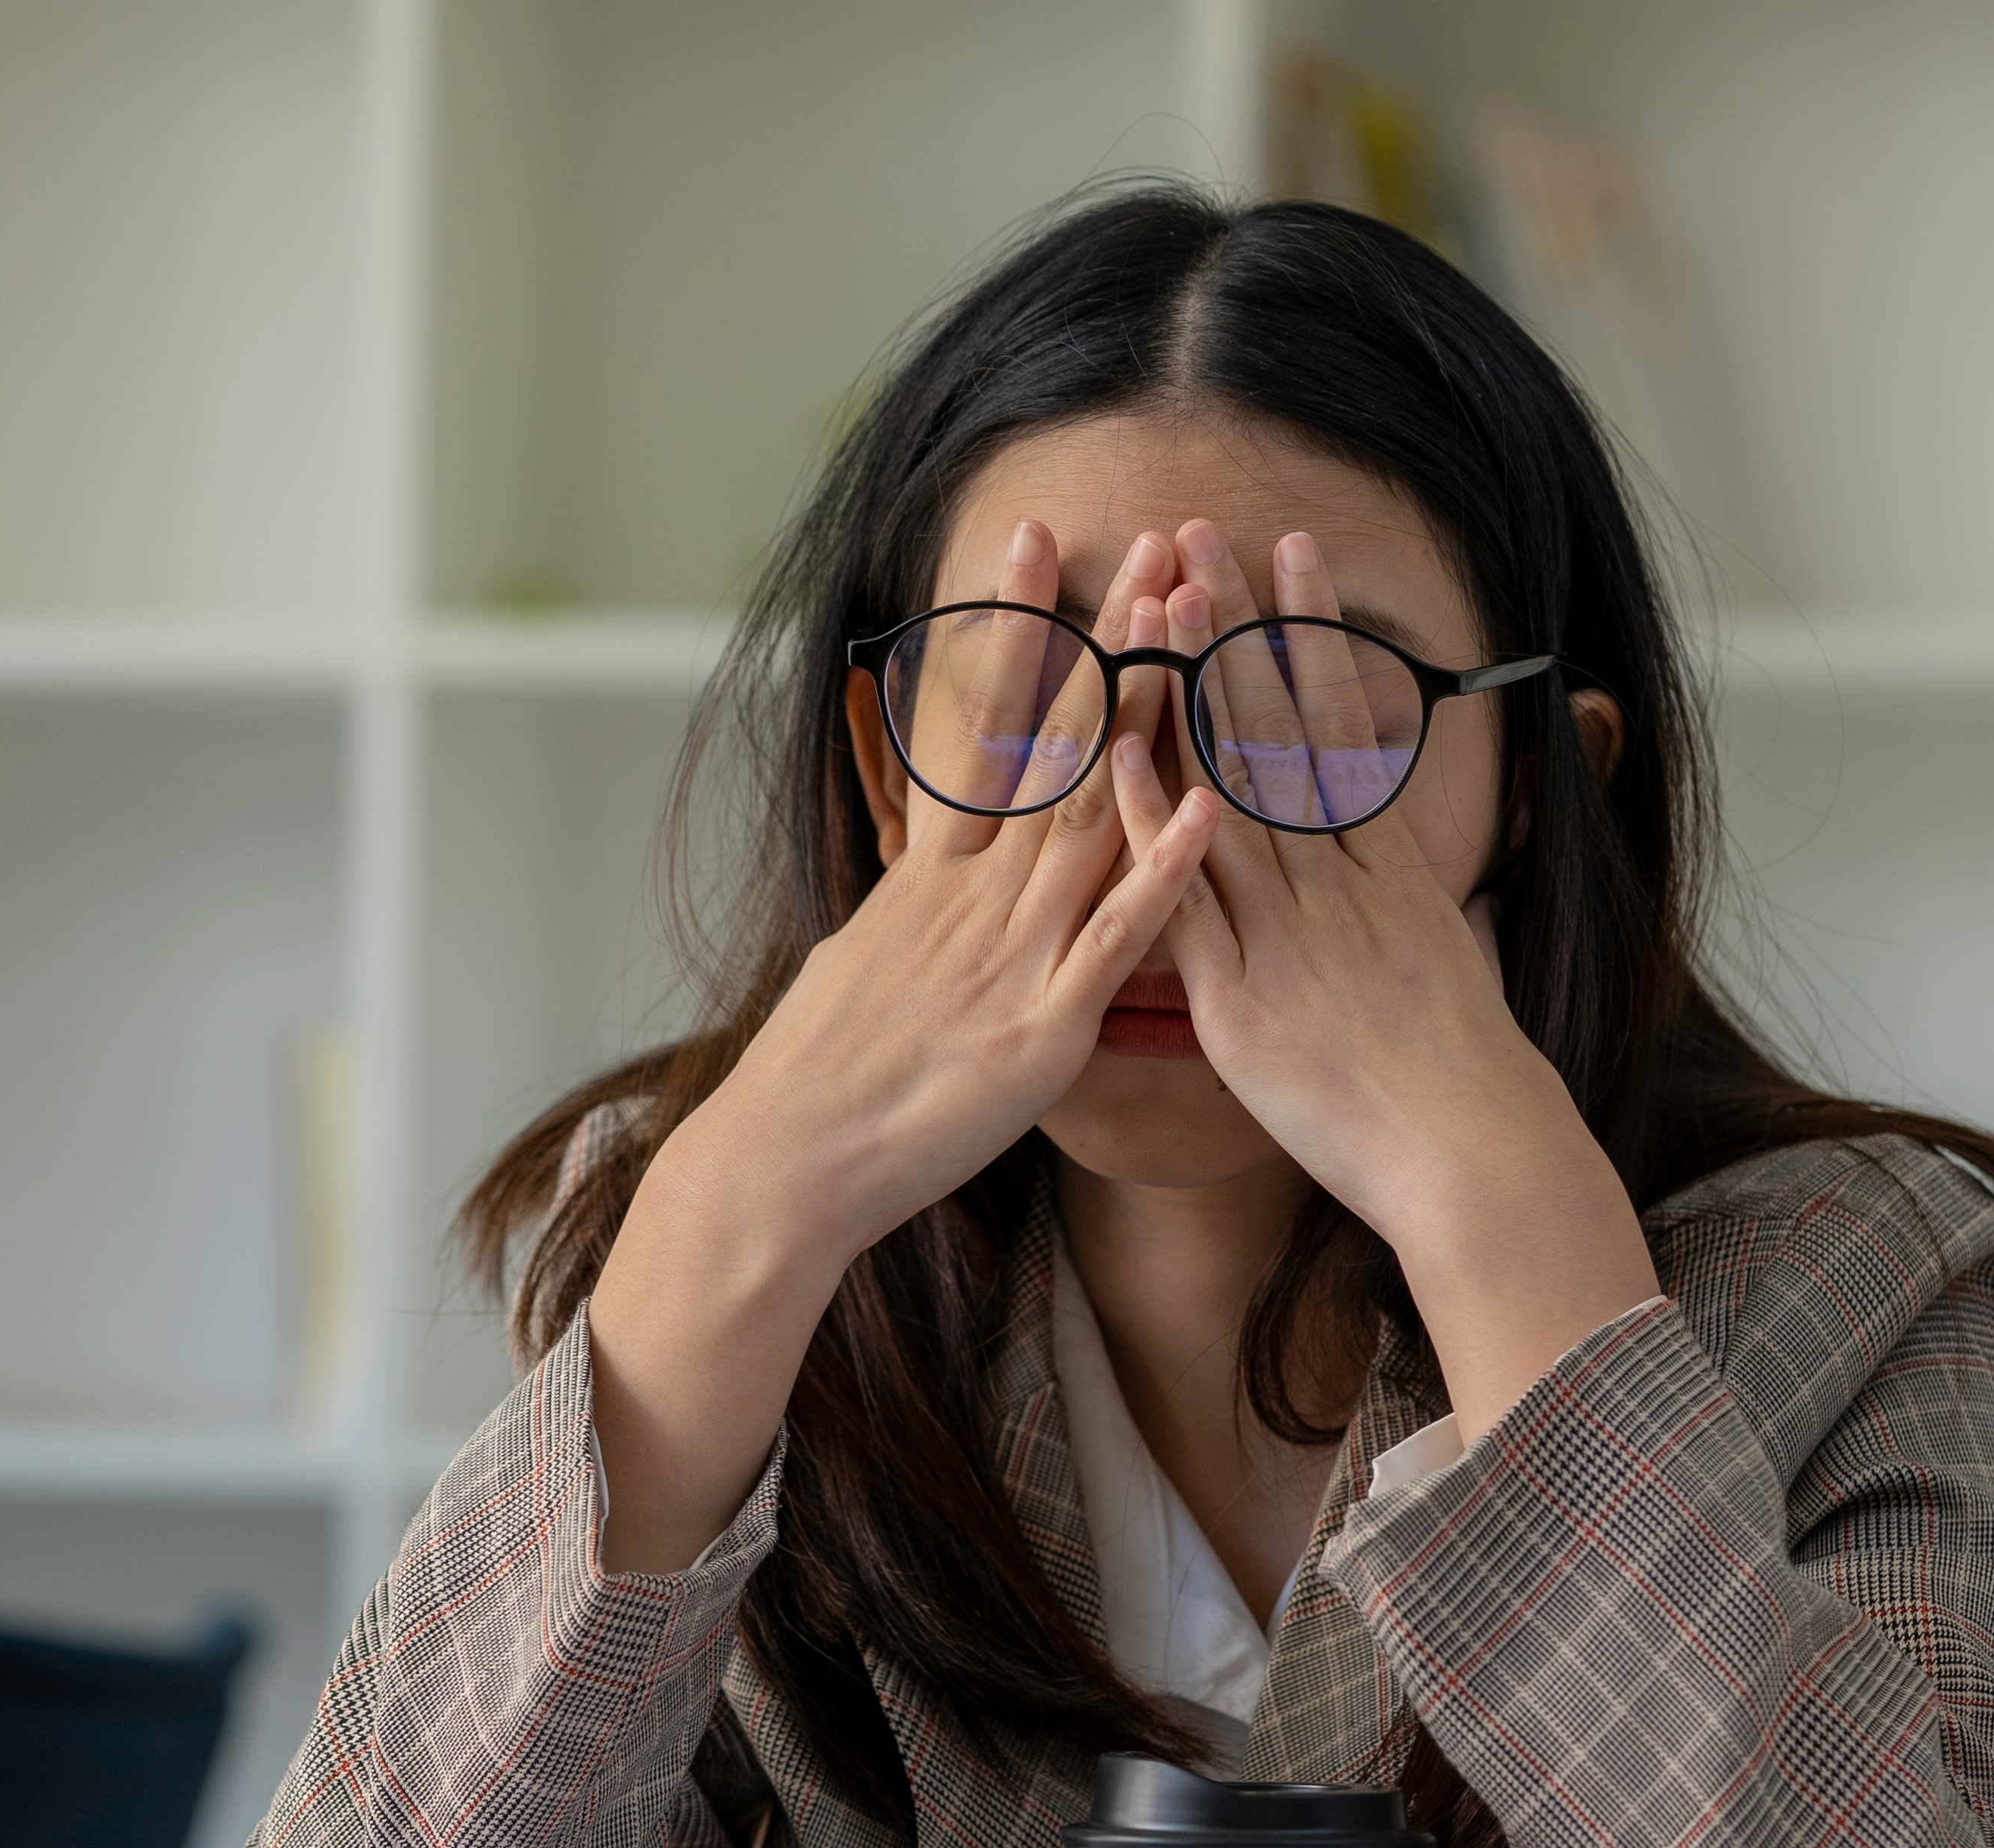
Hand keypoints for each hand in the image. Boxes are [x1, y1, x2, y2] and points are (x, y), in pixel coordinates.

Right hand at [669, 518, 1208, 1268]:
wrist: (787, 1162)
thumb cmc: (820, 1076)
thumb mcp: (861, 959)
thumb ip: (914, 907)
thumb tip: (924, 873)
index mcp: (932, 876)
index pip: (981, 723)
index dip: (1013, 628)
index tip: (1038, 540)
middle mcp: (973, 896)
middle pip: (1054, 744)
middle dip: (1108, 640)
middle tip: (1151, 544)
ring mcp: (1011, 954)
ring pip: (1092, 814)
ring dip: (1150, 717)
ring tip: (1194, 627)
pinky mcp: (1042, 1028)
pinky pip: (1114, 939)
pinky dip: (1161, 872)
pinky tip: (1206, 806)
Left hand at [1125, 522, 1658, 1437]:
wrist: (1471, 1155)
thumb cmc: (1464, 1077)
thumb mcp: (1455, 962)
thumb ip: (1420, 906)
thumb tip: (1420, 873)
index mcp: (1386, 867)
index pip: (1339, 723)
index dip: (1308, 635)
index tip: (1286, 556)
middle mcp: (1337, 881)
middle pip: (1279, 729)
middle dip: (1237, 628)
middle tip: (1199, 534)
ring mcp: (1288, 932)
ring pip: (1230, 785)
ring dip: (1190, 690)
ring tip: (1156, 599)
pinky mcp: (1243, 995)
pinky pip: (1187, 895)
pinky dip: (1152, 822)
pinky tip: (1117, 753)